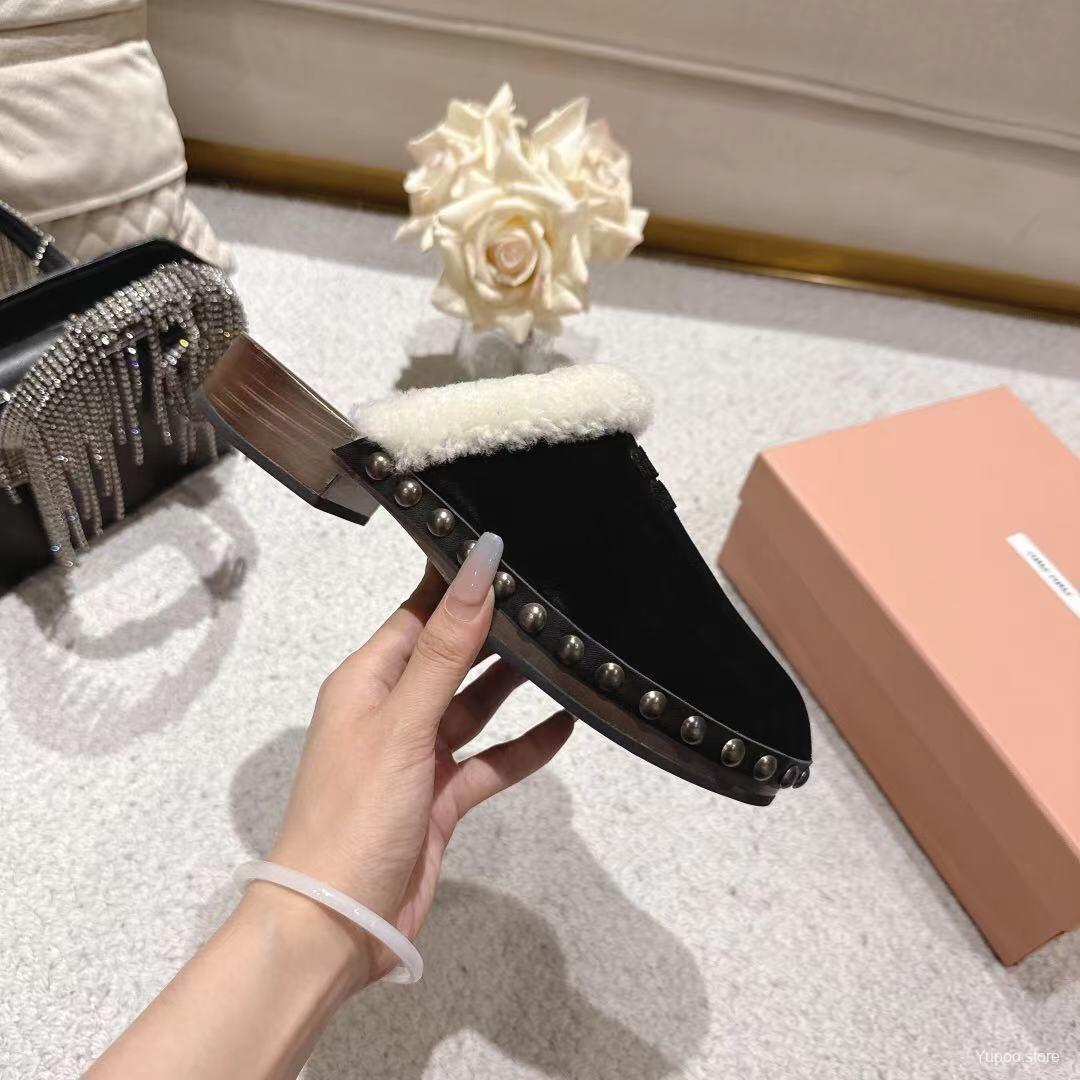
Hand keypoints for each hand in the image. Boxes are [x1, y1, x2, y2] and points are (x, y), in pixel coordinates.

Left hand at [266, 532, 573, 985]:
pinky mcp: (440, 799)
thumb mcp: (403, 721)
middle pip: (450, 656)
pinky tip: (564, 725)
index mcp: (367, 681)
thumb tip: (477, 563)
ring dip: (512, 685)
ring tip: (565, 652)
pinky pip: (490, 761)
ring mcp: (417, 756)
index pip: (417, 613)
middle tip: (551, 599)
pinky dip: (523, 746)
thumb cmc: (354, 811)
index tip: (504, 550)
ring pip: (474, 706)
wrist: (335, 925)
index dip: (456, 583)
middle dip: (493, 631)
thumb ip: (446, 646)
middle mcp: (391, 710)